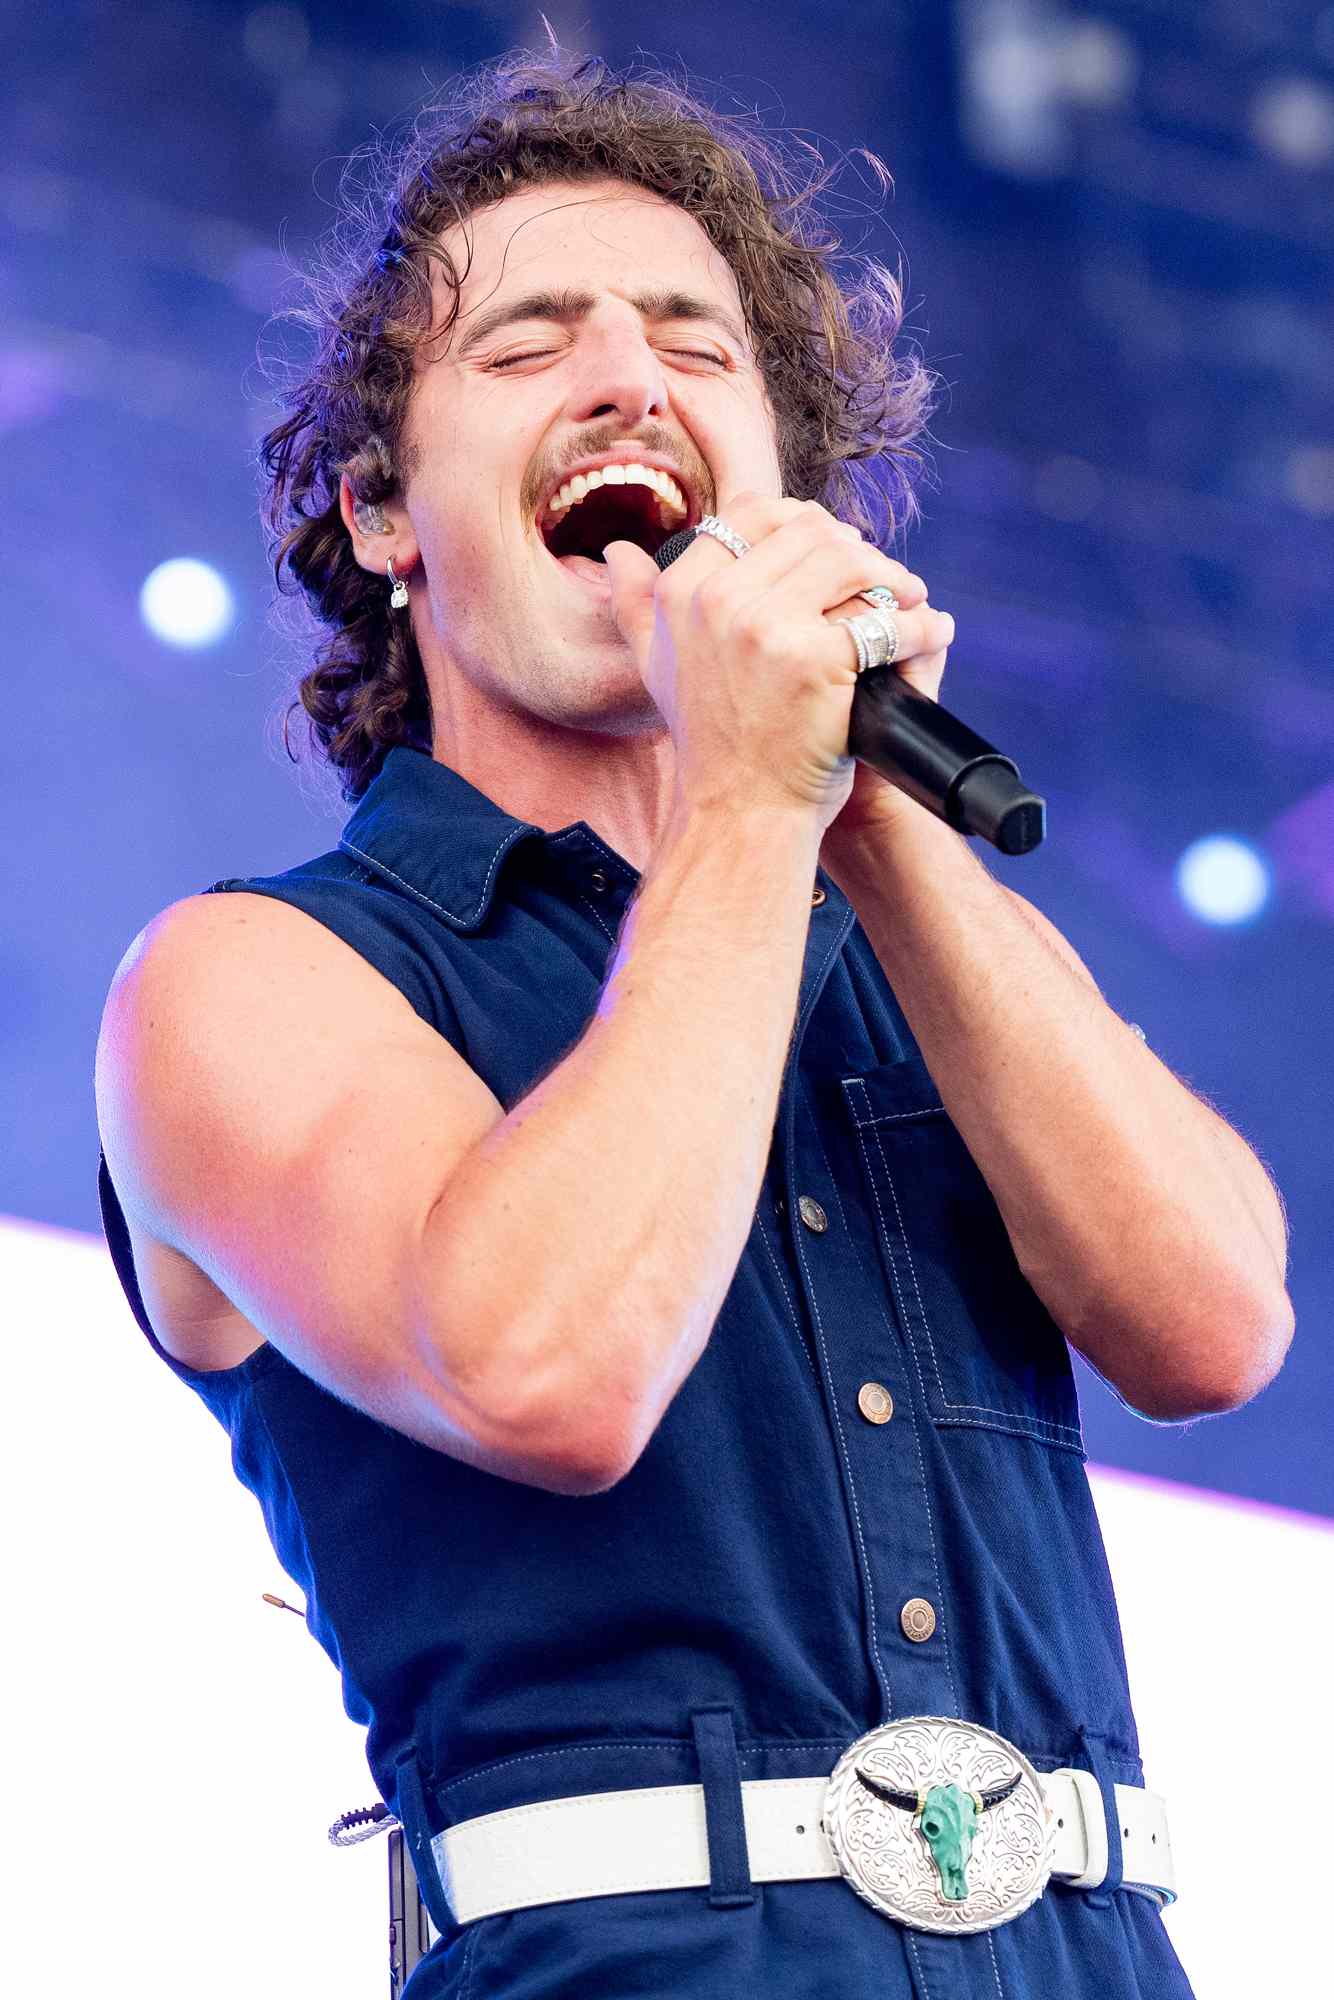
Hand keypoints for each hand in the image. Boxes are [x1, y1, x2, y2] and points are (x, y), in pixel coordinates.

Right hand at [603, 493, 952, 842]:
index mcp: (682, 592)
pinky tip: (932, 633)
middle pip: (810, 532)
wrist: (739, 813)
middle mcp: (719, 601)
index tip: (831, 547)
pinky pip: (886, 621)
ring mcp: (767, 628)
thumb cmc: (711, 742)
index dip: (800, 520)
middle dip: (856, 549)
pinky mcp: (817, 660)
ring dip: (894, 578)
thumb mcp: (657, 666)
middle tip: (884, 577)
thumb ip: (636, 605)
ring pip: (851, 562)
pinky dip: (921, 627)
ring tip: (911, 600)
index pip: (750, 513)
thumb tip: (615, 553)